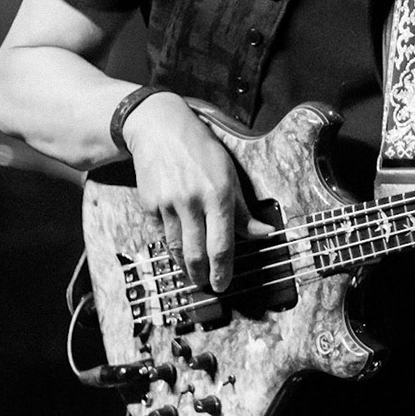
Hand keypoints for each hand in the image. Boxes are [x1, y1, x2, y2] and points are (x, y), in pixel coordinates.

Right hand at [122, 93, 246, 291]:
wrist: (161, 130)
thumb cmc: (202, 151)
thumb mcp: (230, 175)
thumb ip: (244, 210)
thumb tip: (264, 234)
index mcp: (218, 195)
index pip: (222, 244)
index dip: (223, 270)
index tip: (223, 284)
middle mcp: (193, 202)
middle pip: (196, 253)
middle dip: (202, 276)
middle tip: (206, 285)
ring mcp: (169, 204)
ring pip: (176, 249)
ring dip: (185, 266)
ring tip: (193, 273)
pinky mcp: (150, 205)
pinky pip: (163, 233)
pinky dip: (171, 242)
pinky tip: (178, 245)